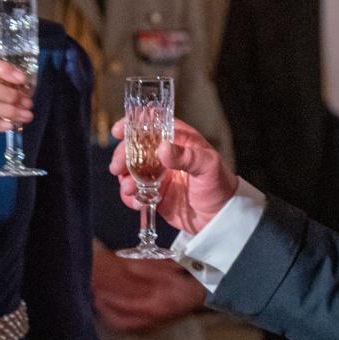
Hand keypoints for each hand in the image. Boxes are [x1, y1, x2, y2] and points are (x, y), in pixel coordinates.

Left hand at [91, 247, 206, 332]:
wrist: (199, 296)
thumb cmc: (183, 284)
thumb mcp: (166, 272)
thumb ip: (145, 270)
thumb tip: (126, 266)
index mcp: (154, 307)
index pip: (126, 306)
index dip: (110, 300)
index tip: (97, 292)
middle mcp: (152, 320)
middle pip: (121, 323)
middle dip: (105, 313)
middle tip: (95, 300)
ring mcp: (152, 326)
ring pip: (125, 327)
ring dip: (110, 318)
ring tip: (100, 305)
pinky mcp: (152, 327)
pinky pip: (131, 327)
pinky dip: (119, 321)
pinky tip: (112, 312)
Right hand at [109, 117, 237, 234]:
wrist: (220, 216)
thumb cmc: (219, 185)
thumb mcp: (208, 166)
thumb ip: (187, 157)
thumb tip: (163, 149)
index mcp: (178, 138)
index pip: (152, 123)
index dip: (132, 123)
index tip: (119, 131)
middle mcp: (164, 153)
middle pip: (134, 147)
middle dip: (122, 156)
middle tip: (118, 168)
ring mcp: (156, 173)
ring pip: (130, 170)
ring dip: (125, 178)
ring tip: (130, 189)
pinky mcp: (152, 192)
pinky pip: (134, 192)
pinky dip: (130, 196)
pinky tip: (138, 202)